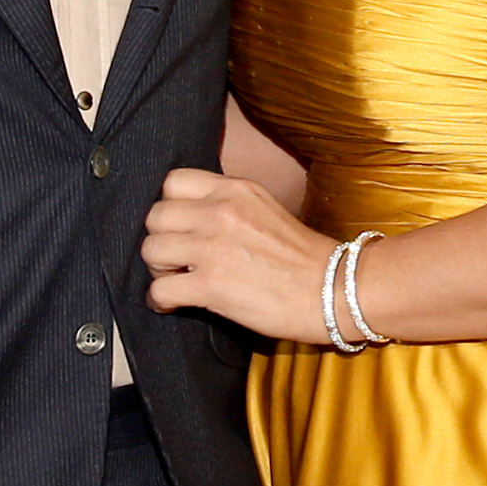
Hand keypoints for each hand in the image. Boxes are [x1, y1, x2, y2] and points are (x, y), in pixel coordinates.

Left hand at [142, 167, 337, 342]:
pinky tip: (172, 304)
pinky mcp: (211, 285)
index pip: (173, 181)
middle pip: (155, 216)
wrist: (336, 290)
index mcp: (235, 190)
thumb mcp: (266, 209)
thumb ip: (230, 206)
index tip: (179, 226)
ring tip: (175, 280)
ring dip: (157, 269)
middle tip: (174, 258)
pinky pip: (159, 289)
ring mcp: (213, 248)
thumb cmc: (305, 258)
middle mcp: (220, 212)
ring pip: (151, 250)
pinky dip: (160, 300)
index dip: (170, 206)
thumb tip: (193, 220)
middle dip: (160, 239)